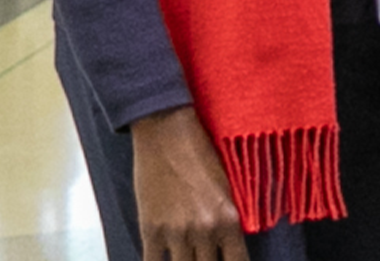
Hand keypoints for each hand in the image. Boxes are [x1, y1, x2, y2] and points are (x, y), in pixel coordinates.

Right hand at [126, 107, 245, 260]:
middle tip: (203, 257)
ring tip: (185, 258)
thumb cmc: (200, 153)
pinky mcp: (150, 230)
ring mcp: (176, 232)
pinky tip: (160, 260)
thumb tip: (227, 245)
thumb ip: (228, 220)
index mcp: (229, 219)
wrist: (166, 132)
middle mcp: (205, 230)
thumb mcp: (227, 187)